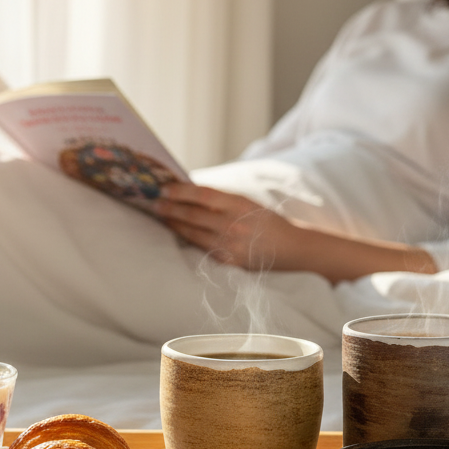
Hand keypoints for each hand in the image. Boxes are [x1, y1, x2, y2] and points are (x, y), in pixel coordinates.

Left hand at [154, 183, 307, 270]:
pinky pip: (203, 248)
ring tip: (162, 217)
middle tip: (155, 203)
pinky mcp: (230, 261)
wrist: (293, 247)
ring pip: (194, 233)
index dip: (181, 191)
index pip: (203, 194)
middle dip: (171, 208)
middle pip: (194, 214)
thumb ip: (222, 198)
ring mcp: (231, 244)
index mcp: (240, 204)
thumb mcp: (248, 202)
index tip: (165, 187)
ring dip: (175, 224)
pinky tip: (179, 234)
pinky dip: (189, 240)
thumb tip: (191, 190)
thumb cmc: (268, 221)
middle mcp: (234, 224)